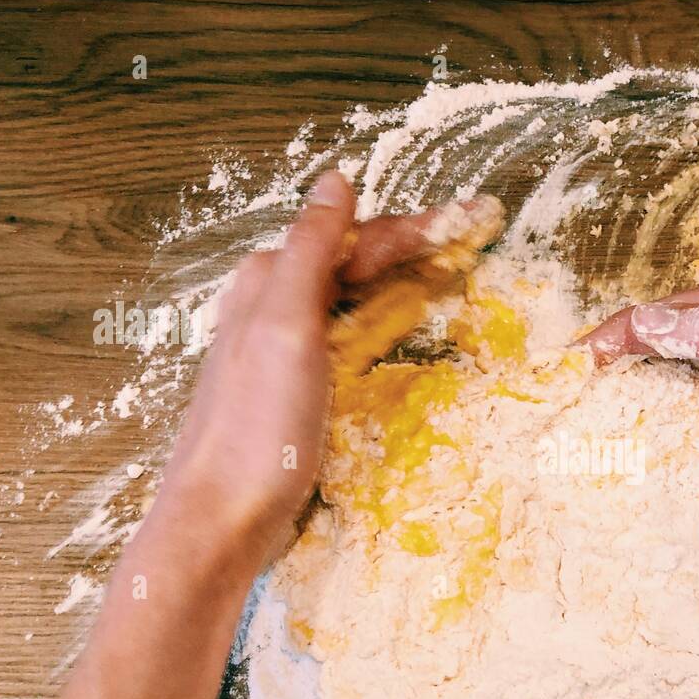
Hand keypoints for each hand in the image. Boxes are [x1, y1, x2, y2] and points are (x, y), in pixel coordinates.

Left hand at [155, 170, 495, 569]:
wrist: (221, 520)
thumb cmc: (255, 429)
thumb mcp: (285, 326)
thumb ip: (309, 250)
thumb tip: (335, 178)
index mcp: (267, 282)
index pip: (354, 237)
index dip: (416, 226)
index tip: (477, 217)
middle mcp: (268, 307)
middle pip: (351, 262)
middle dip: (412, 246)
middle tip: (473, 237)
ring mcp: (279, 351)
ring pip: (348, 296)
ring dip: (399, 278)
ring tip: (448, 272)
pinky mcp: (291, 392)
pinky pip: (344, 337)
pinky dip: (380, 321)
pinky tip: (397, 330)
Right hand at [583, 264, 698, 472]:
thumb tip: (652, 323)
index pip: (660, 313)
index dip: (611, 339)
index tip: (568, 374)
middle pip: (670, 325)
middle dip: (621, 350)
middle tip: (577, 393)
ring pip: (692, 346)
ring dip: (652, 368)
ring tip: (612, 402)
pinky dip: (688, 384)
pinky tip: (681, 411)